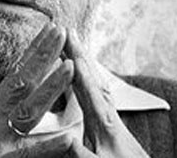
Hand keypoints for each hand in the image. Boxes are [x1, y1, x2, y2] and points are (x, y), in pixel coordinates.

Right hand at [0, 23, 76, 157]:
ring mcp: (2, 136)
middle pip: (24, 79)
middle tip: (62, 30)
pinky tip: (69, 137)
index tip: (53, 27)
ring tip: (70, 67)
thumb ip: (4, 105)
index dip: (36, 49)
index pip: (19, 71)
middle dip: (44, 54)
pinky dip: (49, 145)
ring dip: (50, 87)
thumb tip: (24, 88)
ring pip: (30, 109)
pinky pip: (30, 151)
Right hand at [63, 29, 149, 157]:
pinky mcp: (112, 126)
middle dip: (79, 54)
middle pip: (92, 78)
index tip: (66, 39)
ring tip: (74, 46)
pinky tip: (86, 79)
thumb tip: (64, 139)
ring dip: (85, 64)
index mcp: (104, 123)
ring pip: (96, 84)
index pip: (86, 86)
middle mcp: (109, 115)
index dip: (76, 62)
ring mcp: (112, 119)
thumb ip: (81, 155)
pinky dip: (89, 80)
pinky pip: (98, 95)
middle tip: (69, 30)